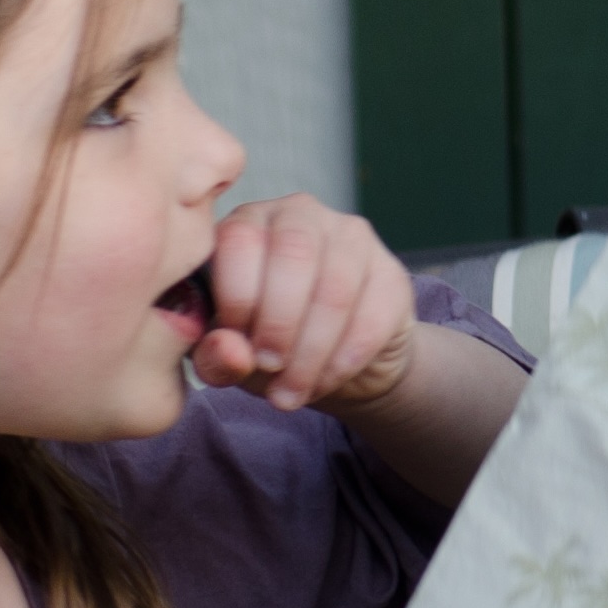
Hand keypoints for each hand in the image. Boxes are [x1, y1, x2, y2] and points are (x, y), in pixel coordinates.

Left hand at [192, 194, 421, 416]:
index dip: (237, 296)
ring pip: (335, 290)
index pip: (240, 239)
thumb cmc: (268, 342)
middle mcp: (302, 215)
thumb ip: (216, 354)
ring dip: (310, 352)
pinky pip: (371, 317)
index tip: (238, 345)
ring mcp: (352, 238)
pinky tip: (323, 382)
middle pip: (294, 255)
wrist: (335, 360)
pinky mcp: (391, 274)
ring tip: (290, 392)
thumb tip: (230, 353)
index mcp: (249, 220)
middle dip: (278, 323)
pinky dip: (342, 360)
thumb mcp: (231, 351)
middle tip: (268, 368)